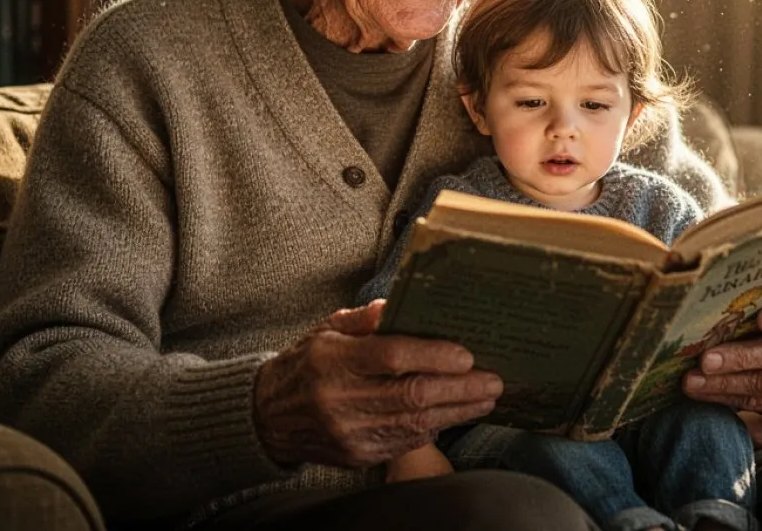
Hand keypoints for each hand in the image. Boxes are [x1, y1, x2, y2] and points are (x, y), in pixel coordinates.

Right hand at [252, 300, 501, 467]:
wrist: (268, 416)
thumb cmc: (306, 363)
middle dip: (460, 389)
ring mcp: (349, 432)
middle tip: (493, 380)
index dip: (433, 355)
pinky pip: (404, 443)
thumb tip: (400, 305)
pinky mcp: (356, 455)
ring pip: (415, 423)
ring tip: (486, 399)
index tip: (467, 354)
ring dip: (457, 412)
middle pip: (412, 395)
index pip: (391, 356)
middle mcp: (340, 398)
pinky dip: (434, 428)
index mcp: (333, 359)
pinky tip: (454, 415)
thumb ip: (365, 318)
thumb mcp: (327, 329)